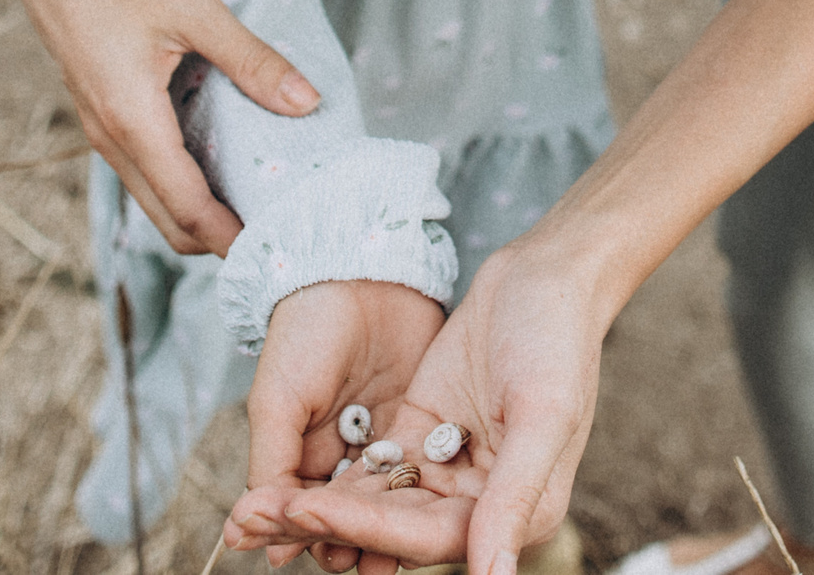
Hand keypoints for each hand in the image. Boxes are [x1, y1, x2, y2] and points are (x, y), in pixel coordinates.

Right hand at [0, 0, 319, 255]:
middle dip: (220, 238)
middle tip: (280, 231)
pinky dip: (179, 180)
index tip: (281, 248)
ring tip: (258, 199)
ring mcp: (98, 126)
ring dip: (200, 211)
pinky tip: (219, 154)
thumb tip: (307, 103)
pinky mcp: (98, 107)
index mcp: (132, 122)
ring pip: (152, 197)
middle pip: (168, 221)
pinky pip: (141, 166)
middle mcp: (109, 137)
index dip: (234, 239)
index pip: (189, 212)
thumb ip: (251, 59)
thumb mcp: (194, 7)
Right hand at [228, 280, 448, 574]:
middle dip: (348, 539)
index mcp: (301, 454)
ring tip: (390, 556)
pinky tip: (431, 520)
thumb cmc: (306, 334)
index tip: (303, 553)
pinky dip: (424, 496)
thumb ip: (271, 462)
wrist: (359, 273)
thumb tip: (248, 529)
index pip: (302, 512)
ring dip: (388, 531)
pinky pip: (424, 470)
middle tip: (353, 560)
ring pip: (388, 501)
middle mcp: (344, 456)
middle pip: (348, 515)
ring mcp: (386, 442)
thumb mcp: (277, 401)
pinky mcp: (426, 424)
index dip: (302, 533)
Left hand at [251, 234, 611, 574]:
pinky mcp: (420, 436)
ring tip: (256, 506)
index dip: (366, 529)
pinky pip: (370, 468)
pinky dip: (332, 476)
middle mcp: (479, 502)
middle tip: (259, 516)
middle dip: (328, 523)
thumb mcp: (545, 414)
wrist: (545, 275)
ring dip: (319, 507)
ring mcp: (447, 469)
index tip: (307, 509)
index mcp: (518, 512)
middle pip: (392, 528)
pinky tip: (281, 479)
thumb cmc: (557, 340)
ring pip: (374, 503)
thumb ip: (513, 497)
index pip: (428, 538)